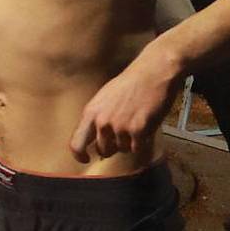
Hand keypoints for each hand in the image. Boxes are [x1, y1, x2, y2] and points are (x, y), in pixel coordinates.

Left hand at [68, 43, 182, 161]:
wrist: (153, 72)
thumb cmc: (131, 83)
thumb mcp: (104, 98)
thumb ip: (97, 117)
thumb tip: (95, 139)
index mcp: (91, 112)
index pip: (76, 143)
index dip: (80, 155)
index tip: (87, 158)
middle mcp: (103, 122)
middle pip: (103, 150)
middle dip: (112, 148)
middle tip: (122, 138)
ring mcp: (120, 127)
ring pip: (122, 149)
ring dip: (130, 143)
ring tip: (137, 126)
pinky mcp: (138, 130)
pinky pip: (137, 148)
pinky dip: (142, 142)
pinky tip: (146, 129)